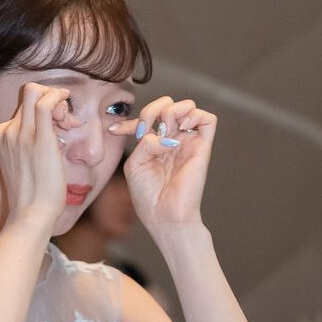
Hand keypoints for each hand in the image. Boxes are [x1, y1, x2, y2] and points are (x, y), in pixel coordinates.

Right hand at [0, 83, 75, 229]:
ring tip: (69, 125)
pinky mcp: (39, 139)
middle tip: (65, 121)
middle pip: (28, 93)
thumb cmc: (32, 197)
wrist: (30, 216)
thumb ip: (31, 146)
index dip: (44, 108)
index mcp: (1, 136)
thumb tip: (56, 133)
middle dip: (51, 98)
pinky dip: (60, 98)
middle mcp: (7, 132)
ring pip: (37, 93)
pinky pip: (46, 102)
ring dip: (58, 101)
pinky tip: (69, 114)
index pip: (23, 106)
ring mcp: (20, 134)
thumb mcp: (25, 166)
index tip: (59, 126)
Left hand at [108, 95, 216, 235]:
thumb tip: (164, 135)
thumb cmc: (149, 196)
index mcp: (153, 145)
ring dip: (172, 111)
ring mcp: (187, 142)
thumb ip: (145, 142)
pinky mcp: (203, 147)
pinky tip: (181, 129)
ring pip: (187, 106)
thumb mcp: (135, 165)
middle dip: (152, 110)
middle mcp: (172, 140)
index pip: (145, 120)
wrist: (165, 216)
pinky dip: (194, 115)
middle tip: (145, 131)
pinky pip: (208, 119)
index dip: (128, 121)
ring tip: (166, 130)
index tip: (113, 131)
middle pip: (167, 106)